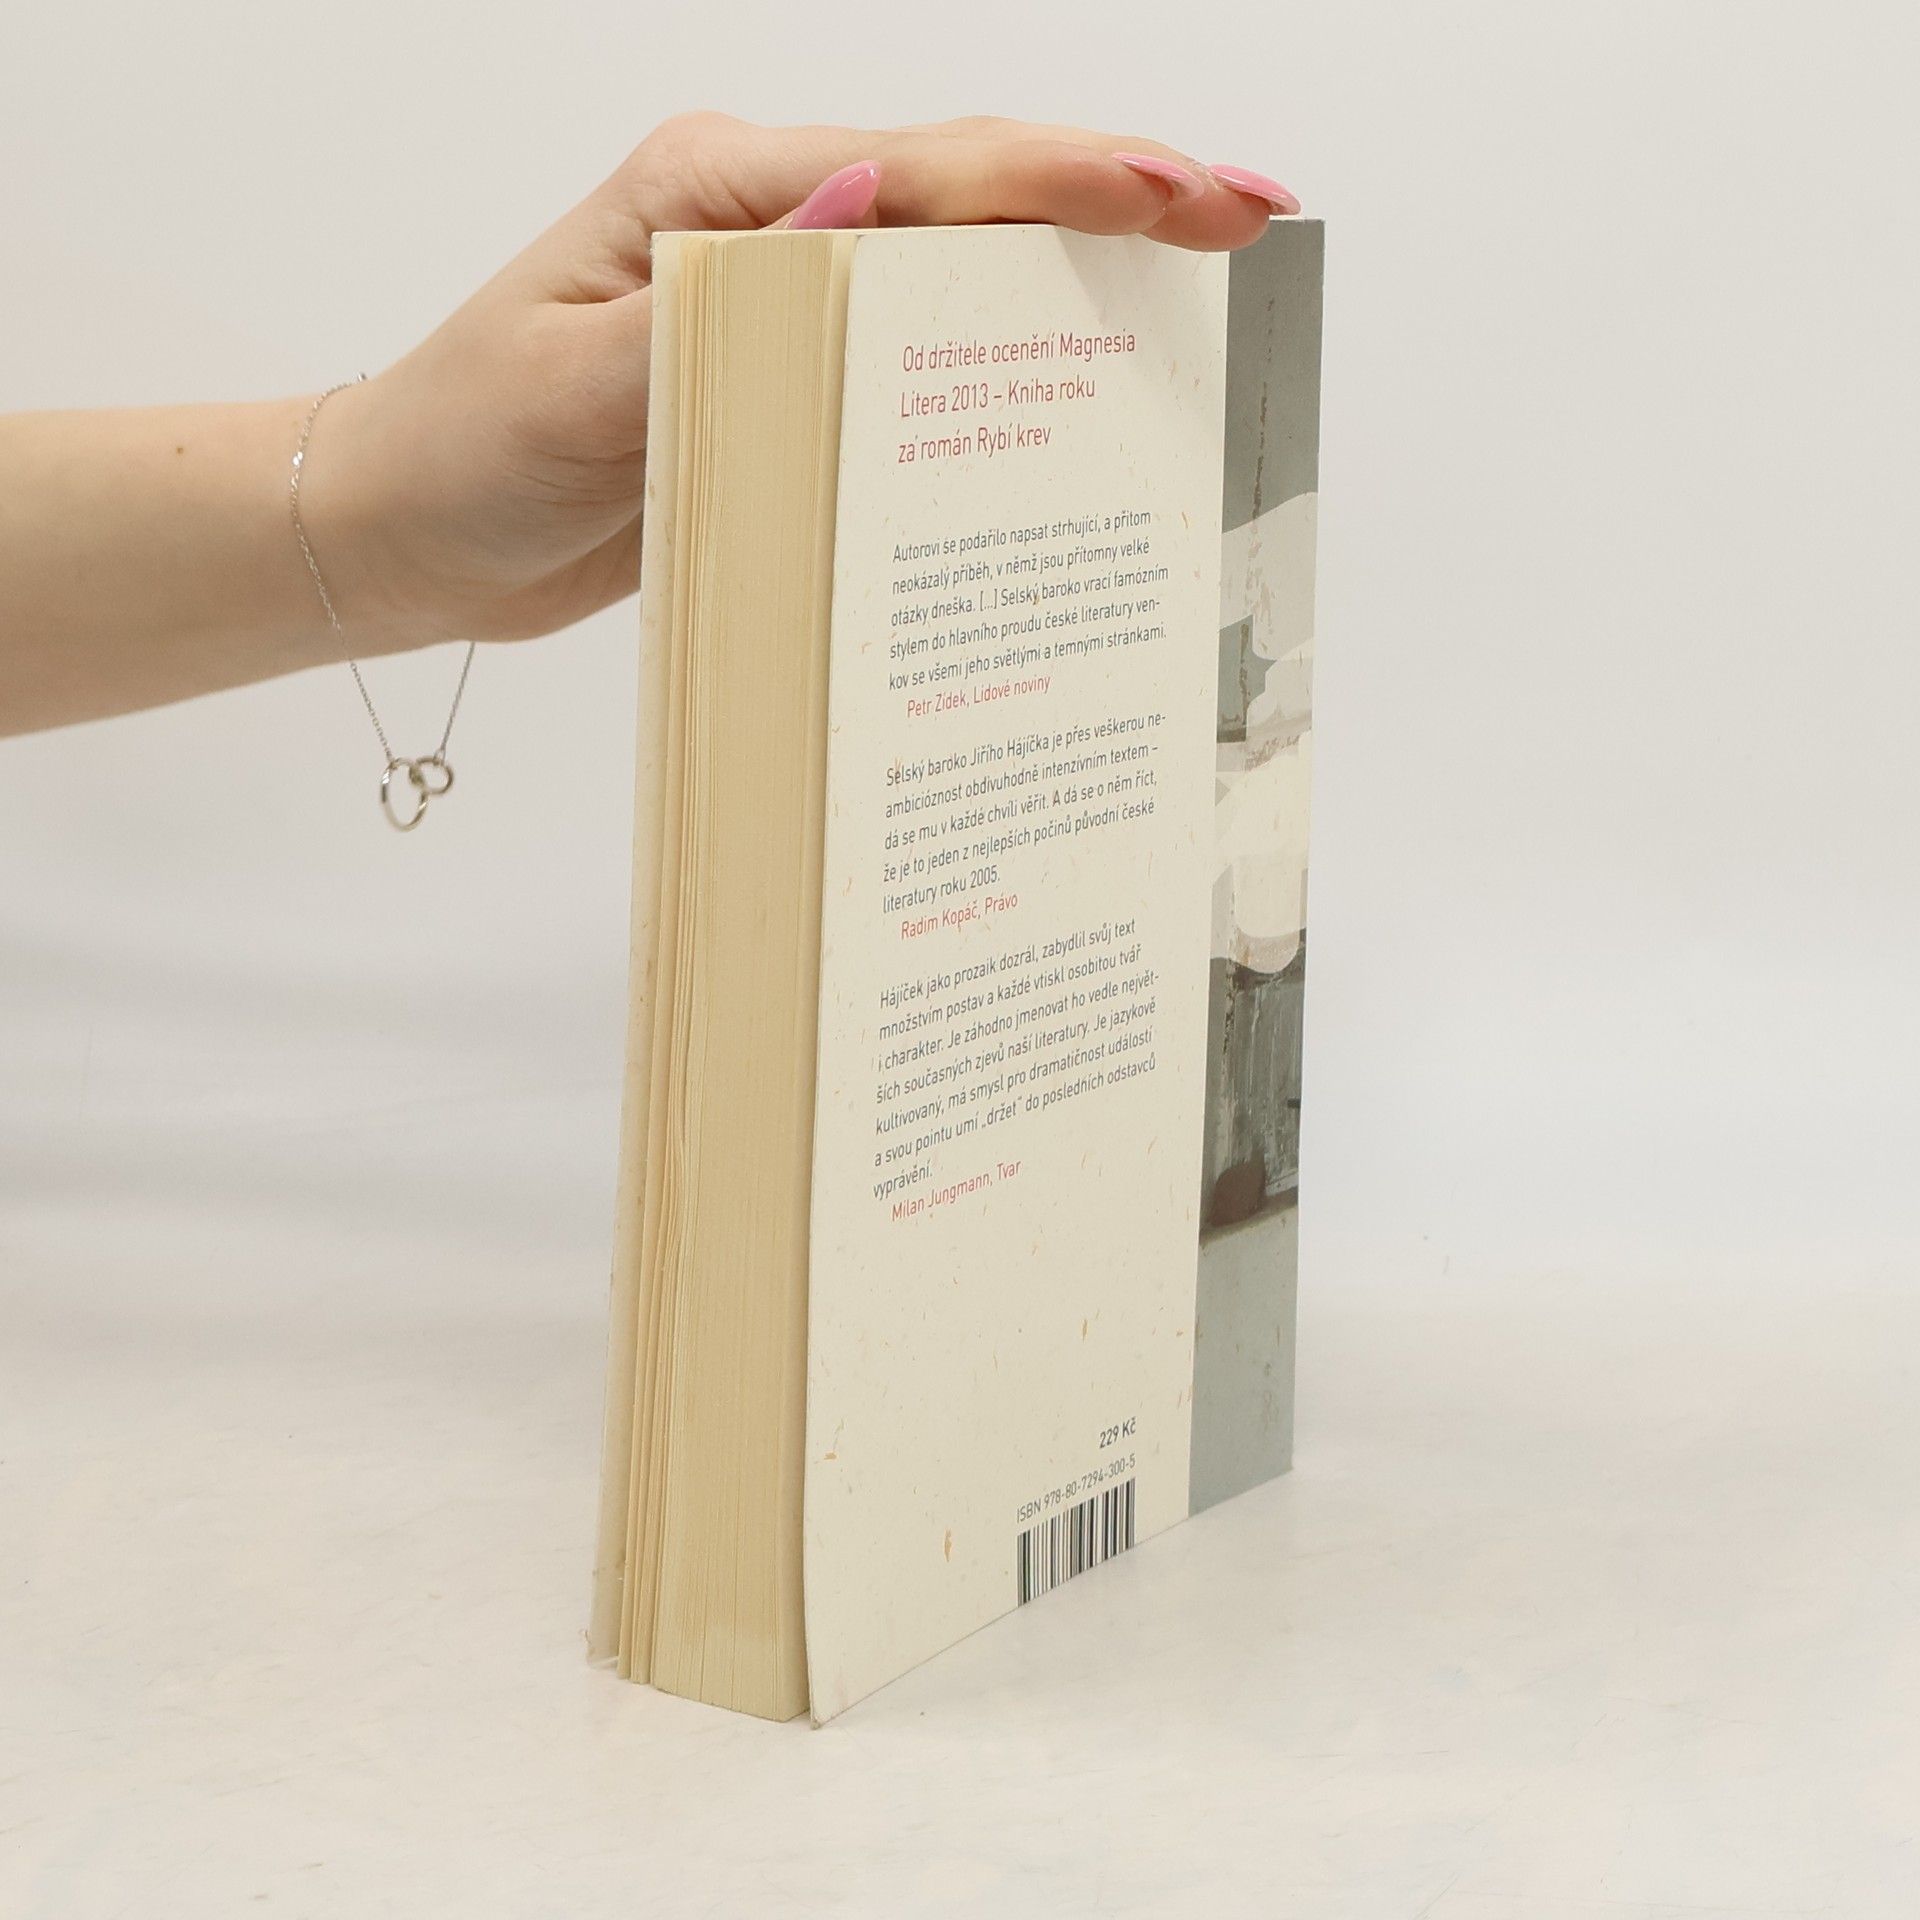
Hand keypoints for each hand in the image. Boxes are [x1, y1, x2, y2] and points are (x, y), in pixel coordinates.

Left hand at [307, 115, 1299, 648]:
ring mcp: (783, 305)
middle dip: (1122, 203)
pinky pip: (917, 366)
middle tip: (1256, 222)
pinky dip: (1005, 372)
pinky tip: (1078, 401)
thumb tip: (873, 200)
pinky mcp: (786, 385)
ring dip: (1084, 282)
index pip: (932, 167)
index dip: (1075, 174)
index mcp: (721, 192)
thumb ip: (721, 307)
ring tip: (1208, 299)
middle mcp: (767, 229)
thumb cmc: (466, 450)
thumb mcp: (575, 383)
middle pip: (976, 198)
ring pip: (963, 276)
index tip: (1197, 191)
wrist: (409, 530)